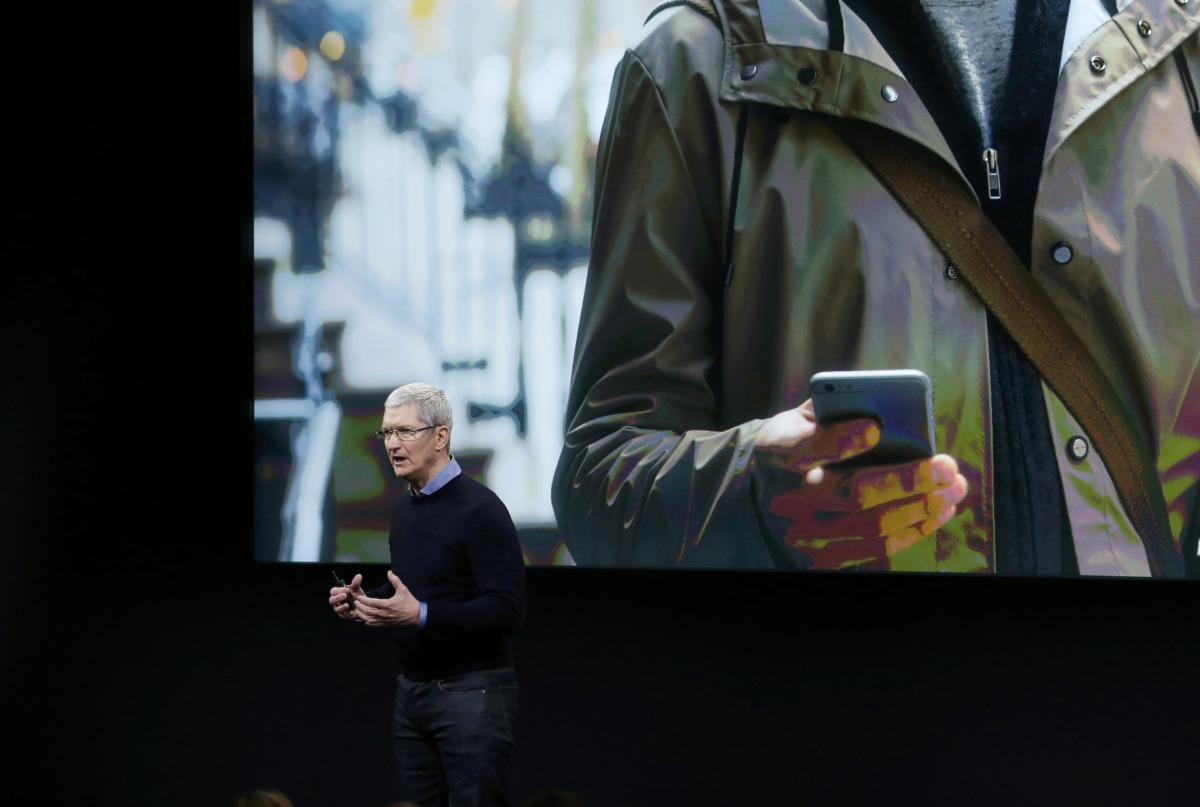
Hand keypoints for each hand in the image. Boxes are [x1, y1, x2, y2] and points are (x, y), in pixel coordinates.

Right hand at [329, 573, 363, 618]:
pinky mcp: (343, 615)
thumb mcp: (356, 589)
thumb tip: (359, 575)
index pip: (333, 591)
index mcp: (337, 593)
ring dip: (341, 607)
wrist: (362, 604)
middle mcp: (336, 601)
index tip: (347, 590)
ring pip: (336, 608)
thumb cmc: (356, 595)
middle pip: (332, 600)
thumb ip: (356, 583)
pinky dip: (347, 614)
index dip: (339, 590)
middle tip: (345, 596)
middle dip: (337, 598)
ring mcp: (339, 608)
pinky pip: (343, 615)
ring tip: (347, 605)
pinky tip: (351, 612)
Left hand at [351, 570, 421, 627]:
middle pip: (368, 612)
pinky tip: (366, 620)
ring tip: (358, 611)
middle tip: (356, 603)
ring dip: (362, 616)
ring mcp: (385, 620)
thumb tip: (389, 572)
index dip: (363, 600)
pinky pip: (375, 625)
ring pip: (369, 620)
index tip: (359, 597)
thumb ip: (395, 580)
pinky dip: (369, 622)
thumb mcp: (403, 590)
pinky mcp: (386, 624)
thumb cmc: (409, 602)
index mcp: (387, 604)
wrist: (416, 615)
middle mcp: (384, 613)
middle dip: (360, 607)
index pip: (371, 602)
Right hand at [755, 400, 968, 568]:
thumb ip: (826, 414)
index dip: (840, 441)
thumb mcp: (791, 425)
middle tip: (949, 465)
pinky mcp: (824, 558)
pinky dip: (912, 531)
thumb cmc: (786, 453)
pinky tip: (937, 513)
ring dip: (921, 508)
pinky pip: (875, 549)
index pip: (806, 449)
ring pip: (871, 525)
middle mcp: (790, 500)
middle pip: (853, 493)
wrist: (754, 501)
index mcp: (778, 456)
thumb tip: (877, 417)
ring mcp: (807, 534)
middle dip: (907, 480)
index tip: (873, 428)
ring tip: (955, 489)